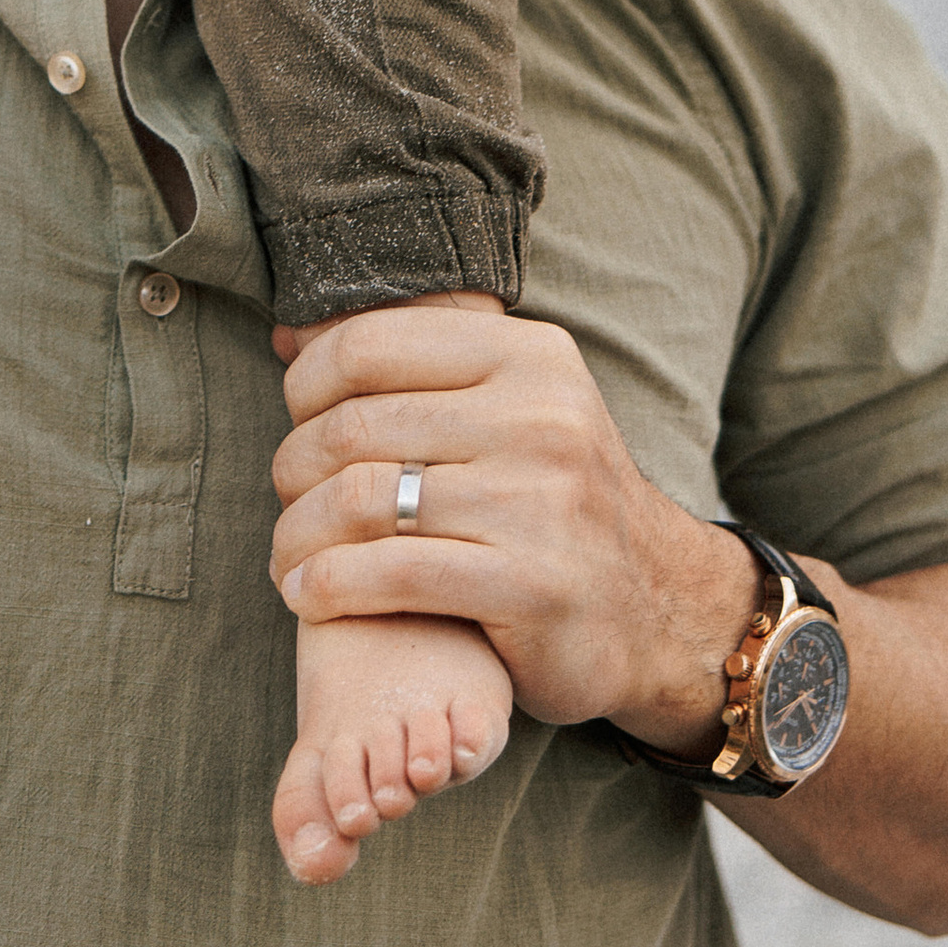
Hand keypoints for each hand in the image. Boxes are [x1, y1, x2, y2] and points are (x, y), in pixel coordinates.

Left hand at [267, 301, 760, 745]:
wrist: (659, 609)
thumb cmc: (556, 501)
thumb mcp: (516, 409)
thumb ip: (416, 372)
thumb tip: (289, 337)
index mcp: (531, 356)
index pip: (369, 344)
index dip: (307, 387)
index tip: (299, 426)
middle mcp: (541, 417)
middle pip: (354, 426)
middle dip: (294, 469)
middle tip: (289, 501)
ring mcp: (539, 502)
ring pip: (361, 500)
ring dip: (298, 536)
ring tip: (288, 557)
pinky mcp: (529, 586)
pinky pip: (390, 574)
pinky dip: (327, 586)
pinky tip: (308, 595)